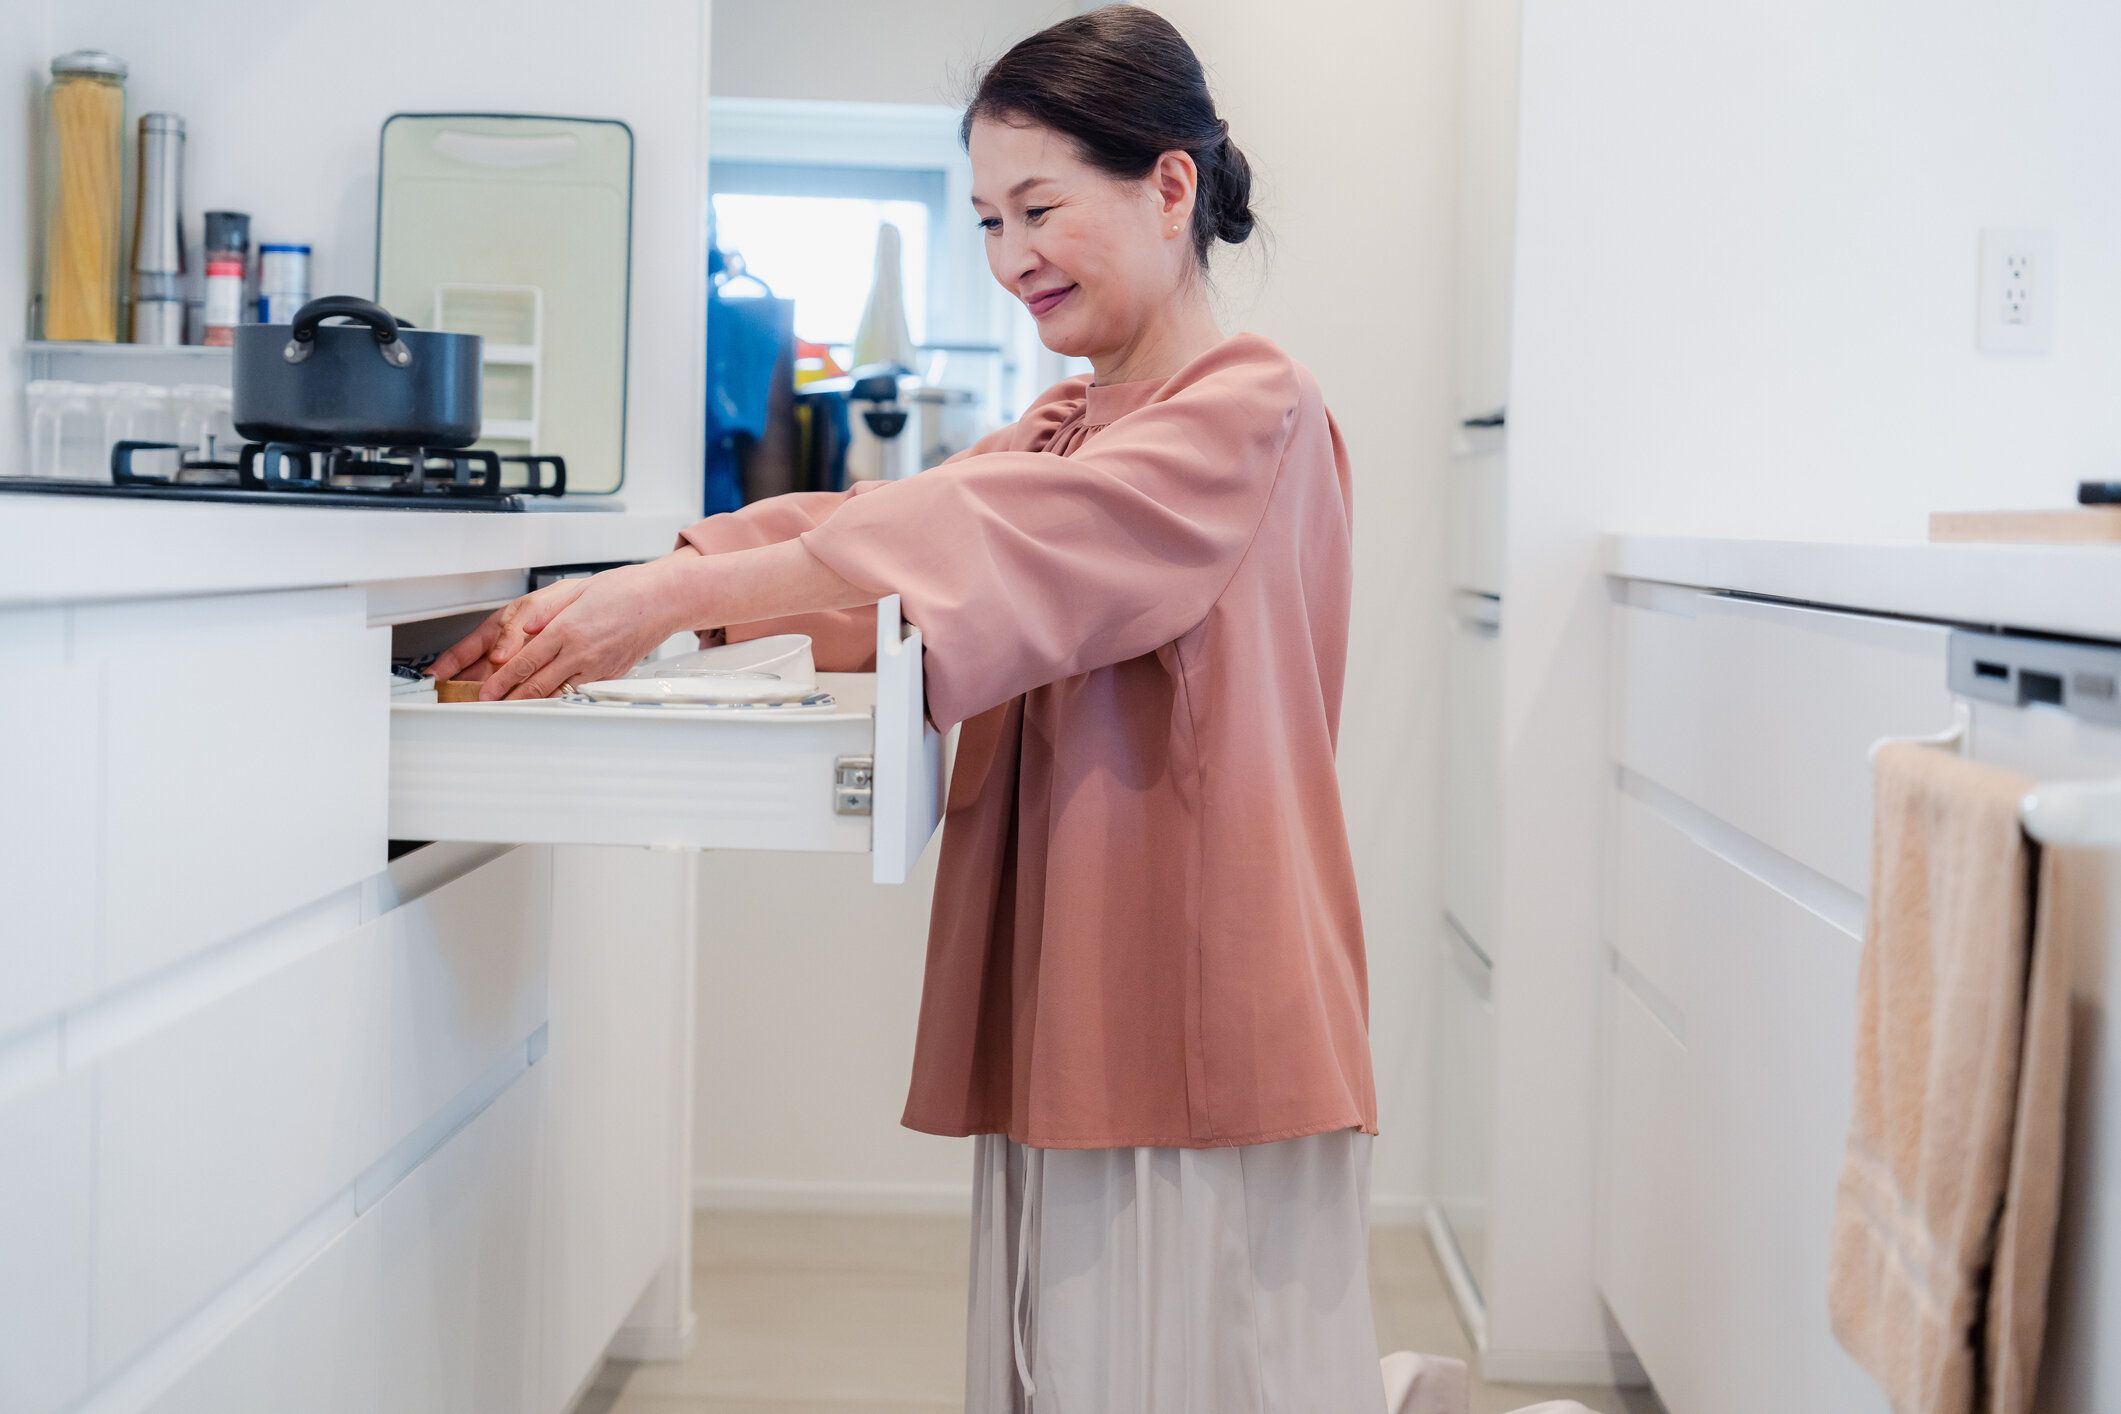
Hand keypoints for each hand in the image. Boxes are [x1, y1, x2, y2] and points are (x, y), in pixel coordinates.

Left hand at [429, 563, 680, 699]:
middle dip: (511, 697)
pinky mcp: (610, 674)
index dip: (503, 680)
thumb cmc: (624, 590)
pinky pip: (579, 689)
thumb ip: (546, 611)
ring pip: (558, 691)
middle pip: (538, 683)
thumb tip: (523, 628)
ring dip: (533, 701)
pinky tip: (548, 697)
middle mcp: (582, 651)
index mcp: (568, 629)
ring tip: (514, 705)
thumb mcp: (577, 590)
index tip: (489, 691)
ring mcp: (598, 666)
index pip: (526, 661)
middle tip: (493, 704)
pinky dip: (560, 695)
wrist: (661, 601)